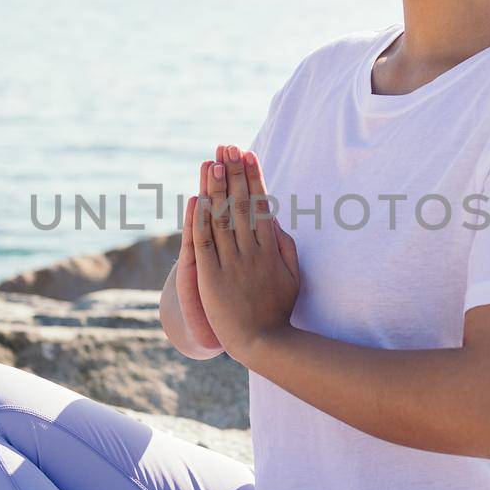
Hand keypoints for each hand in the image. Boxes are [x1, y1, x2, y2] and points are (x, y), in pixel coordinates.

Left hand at [175, 146, 276, 350]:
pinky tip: (197, 199)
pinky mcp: (212, 277)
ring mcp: (231, 263)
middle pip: (240, 204)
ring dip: (216, 188)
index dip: (252, 177)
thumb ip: (287, 247)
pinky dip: (200, 219)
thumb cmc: (279, 310)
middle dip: (233, 173)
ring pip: (222, 218)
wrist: (263, 343)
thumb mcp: (293, 276)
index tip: (247, 154)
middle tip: (226, 147)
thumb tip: (279, 223)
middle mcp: (252, 251)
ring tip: (211, 162)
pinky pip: (205, 243)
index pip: (260, 204)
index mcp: (271, 248)